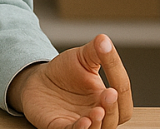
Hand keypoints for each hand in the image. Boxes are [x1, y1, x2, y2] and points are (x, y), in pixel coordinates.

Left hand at [7, 34, 132, 128]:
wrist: (37, 80)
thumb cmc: (63, 72)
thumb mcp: (81, 58)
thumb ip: (95, 51)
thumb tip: (104, 40)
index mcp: (106, 95)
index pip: (121, 92)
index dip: (119, 82)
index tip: (112, 71)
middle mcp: (98, 112)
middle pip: (116, 117)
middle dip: (113, 107)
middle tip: (109, 94)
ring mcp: (80, 121)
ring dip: (101, 122)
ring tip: (98, 110)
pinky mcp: (61, 127)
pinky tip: (84, 121)